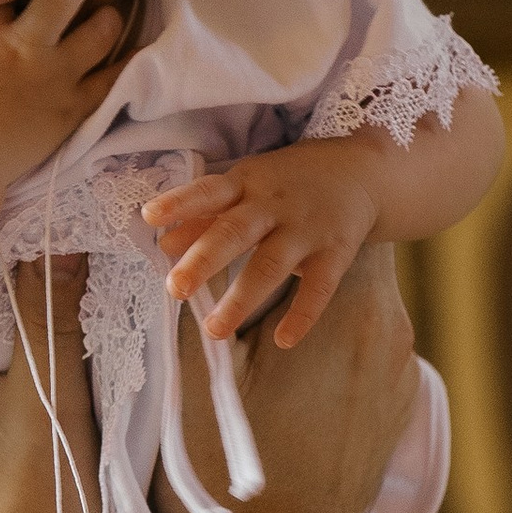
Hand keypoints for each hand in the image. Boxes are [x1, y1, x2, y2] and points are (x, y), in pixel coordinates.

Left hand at [142, 137, 381, 346]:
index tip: (149, 217)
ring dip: (242, 298)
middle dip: (204, 260)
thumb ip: (206, 216)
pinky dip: (302, 315)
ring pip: (271, 264)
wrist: (362, 172)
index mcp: (246, 183)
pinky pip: (319, 288)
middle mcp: (274, 205)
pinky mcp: (335, 252)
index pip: (209, 191)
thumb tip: (163, 245)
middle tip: (175, 289)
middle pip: (235, 232)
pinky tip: (283, 340)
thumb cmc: (289, 182)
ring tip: (214, 330)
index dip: (180, 203)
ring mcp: (306, 229)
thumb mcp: (247, 186)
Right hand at [159, 240, 417, 512]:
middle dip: (294, 263)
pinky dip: (328, 349)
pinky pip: (363, 354)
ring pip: (355, 309)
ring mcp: (399, 375)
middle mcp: (390, 332)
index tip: (243, 224)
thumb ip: (202, 298)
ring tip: (256, 328)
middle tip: (239, 270)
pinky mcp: (396, 410)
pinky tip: (284, 380)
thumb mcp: (200, 374)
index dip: (284, 221)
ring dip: (310, 307)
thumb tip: (191, 251)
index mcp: (348, 309)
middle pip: (345, 263)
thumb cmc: (231, 474)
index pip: (331, 226)